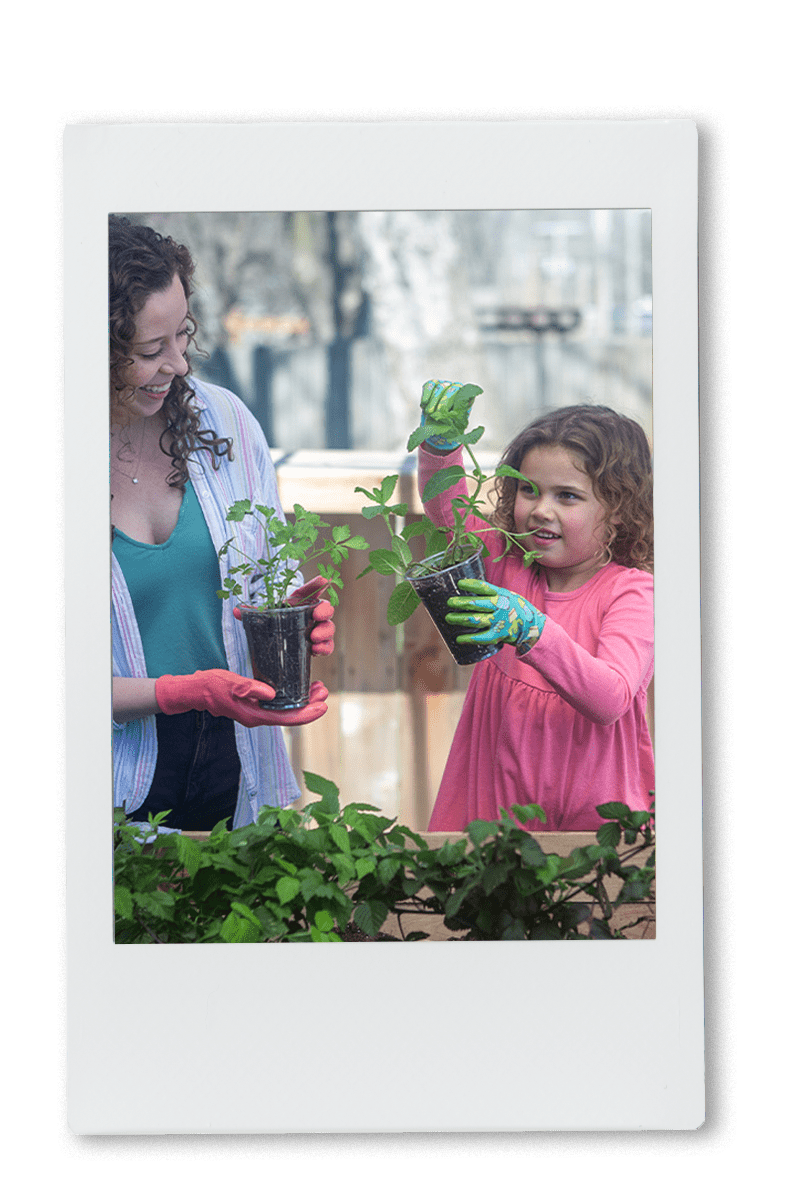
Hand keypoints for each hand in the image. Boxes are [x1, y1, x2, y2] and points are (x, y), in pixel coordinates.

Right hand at [155, 669, 328, 727]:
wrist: (196, 691)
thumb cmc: (211, 686)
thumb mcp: (231, 683)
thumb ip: (250, 688)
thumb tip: (272, 693)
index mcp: (255, 715)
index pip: (288, 719)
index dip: (308, 714)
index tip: (323, 705)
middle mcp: (259, 717)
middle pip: (291, 716)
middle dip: (310, 706)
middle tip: (324, 691)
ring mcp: (257, 712)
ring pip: (286, 711)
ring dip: (303, 701)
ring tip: (317, 688)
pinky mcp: (255, 705)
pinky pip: (278, 706)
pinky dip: (291, 698)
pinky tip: (297, 688)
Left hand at [234, 576, 335, 656]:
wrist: (275, 648)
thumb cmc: (272, 626)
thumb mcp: (263, 618)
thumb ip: (252, 613)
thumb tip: (237, 611)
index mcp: (299, 603)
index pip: (308, 591)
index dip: (316, 585)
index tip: (323, 579)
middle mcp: (311, 615)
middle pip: (325, 608)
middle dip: (325, 611)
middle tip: (317, 616)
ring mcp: (316, 630)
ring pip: (329, 627)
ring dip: (325, 632)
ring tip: (314, 638)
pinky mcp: (318, 646)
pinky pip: (327, 646)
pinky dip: (325, 648)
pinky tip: (316, 650)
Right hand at [419, 380, 480, 451]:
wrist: (437, 425)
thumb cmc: (448, 426)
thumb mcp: (454, 426)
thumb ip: (456, 421)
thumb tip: (453, 419)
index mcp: (466, 398)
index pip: (465, 394)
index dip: (458, 400)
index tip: (450, 409)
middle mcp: (457, 388)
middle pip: (452, 390)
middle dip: (443, 402)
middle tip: (436, 412)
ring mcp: (445, 384)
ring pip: (440, 387)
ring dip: (433, 401)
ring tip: (428, 412)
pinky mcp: (434, 384)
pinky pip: (430, 385)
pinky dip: (426, 394)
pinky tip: (423, 404)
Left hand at [445, 579, 545, 649]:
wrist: (532, 627)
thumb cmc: (515, 609)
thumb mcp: (507, 596)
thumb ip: (492, 594)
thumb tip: (470, 589)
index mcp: (501, 595)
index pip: (484, 587)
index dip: (470, 585)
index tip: (459, 584)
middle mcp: (500, 607)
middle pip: (476, 604)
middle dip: (460, 603)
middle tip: (450, 602)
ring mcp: (499, 622)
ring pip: (475, 619)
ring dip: (460, 619)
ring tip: (449, 618)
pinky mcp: (498, 635)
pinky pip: (480, 637)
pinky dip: (468, 638)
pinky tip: (458, 638)